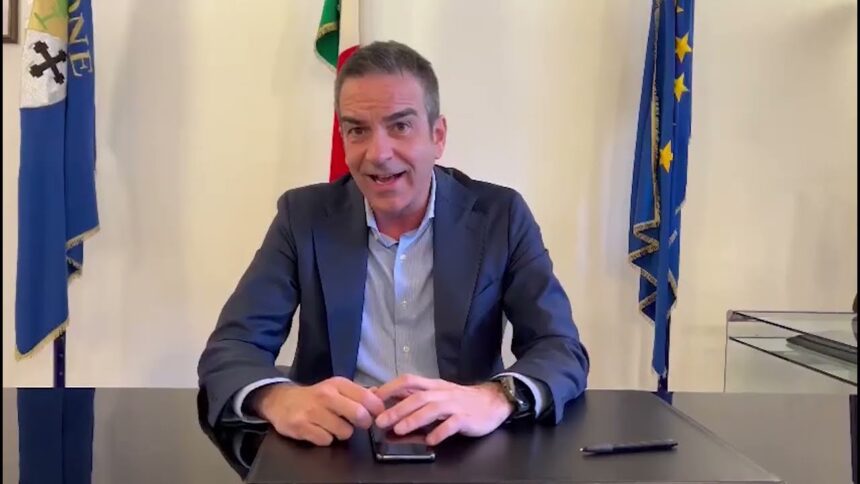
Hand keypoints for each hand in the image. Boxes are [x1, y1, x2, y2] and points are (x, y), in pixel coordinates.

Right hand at [250, 377, 384, 445]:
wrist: (281, 401)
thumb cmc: (314, 396)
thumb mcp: (335, 388)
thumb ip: (358, 392)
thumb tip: (379, 394)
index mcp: (337, 384)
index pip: (366, 397)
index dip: (376, 409)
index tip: (376, 414)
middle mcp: (325, 395)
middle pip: (358, 414)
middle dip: (363, 423)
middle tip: (359, 423)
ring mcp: (312, 412)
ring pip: (344, 431)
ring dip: (342, 433)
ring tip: (334, 426)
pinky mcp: (301, 427)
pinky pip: (326, 440)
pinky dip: (326, 439)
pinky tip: (320, 430)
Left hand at [373, 374, 513, 445]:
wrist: (493, 402)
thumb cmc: (461, 400)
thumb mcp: (437, 394)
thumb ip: (414, 396)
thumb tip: (386, 397)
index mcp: (433, 386)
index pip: (408, 381)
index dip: (390, 388)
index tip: (373, 398)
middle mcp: (442, 393)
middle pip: (418, 397)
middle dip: (397, 408)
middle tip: (380, 421)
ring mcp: (455, 405)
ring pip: (432, 408)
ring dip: (414, 419)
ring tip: (399, 430)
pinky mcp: (466, 418)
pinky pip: (452, 424)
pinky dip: (440, 432)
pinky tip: (430, 440)